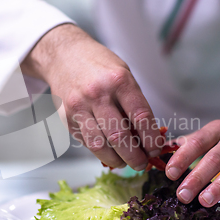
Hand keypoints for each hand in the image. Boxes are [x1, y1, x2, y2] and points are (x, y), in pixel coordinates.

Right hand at [21, 24, 161, 169]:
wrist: (63, 56)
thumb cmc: (99, 66)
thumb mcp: (123, 75)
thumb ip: (134, 103)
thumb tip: (147, 137)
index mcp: (119, 81)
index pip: (141, 117)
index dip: (151, 139)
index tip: (156, 150)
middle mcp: (98, 94)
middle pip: (120, 137)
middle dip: (135, 157)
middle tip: (142, 164)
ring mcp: (79, 107)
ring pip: (100, 145)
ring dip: (116, 160)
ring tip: (125, 162)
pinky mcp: (66, 118)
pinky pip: (86, 142)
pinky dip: (99, 151)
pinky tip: (108, 151)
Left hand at [166, 88, 219, 214]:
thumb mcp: (217, 130)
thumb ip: (193, 141)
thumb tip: (167, 149)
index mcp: (219, 130)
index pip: (198, 142)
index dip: (183, 157)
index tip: (170, 172)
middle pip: (214, 159)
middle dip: (197, 177)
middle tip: (182, 194)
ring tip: (204, 201)